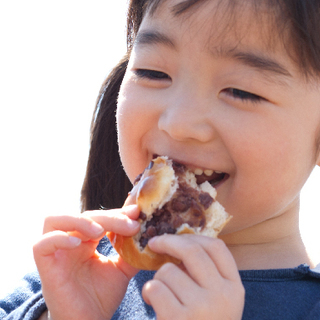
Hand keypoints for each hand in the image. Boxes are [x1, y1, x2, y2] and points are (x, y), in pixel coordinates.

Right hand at [33, 205, 140, 319]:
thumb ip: (130, 249)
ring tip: (101, 231)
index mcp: (86, 240)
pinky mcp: (44, 265)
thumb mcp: (122, 268)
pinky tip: (77, 243)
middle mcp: (69, 241)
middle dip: (108, 217)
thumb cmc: (102, 296)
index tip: (137, 214)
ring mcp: (55, 252)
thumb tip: (145, 230)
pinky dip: (59, 238)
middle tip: (130, 224)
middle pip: (84, 216)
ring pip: (56, 220)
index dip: (117, 213)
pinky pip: (42, 244)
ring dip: (80, 221)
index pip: (100, 217)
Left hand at [142, 234, 244, 319]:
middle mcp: (222, 295)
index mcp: (234, 288)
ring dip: (158, 278)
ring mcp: (202, 307)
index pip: (217, 246)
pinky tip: (154, 305)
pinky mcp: (178, 319)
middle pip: (192, 250)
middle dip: (168, 241)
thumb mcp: (217, 302)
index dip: (194, 236)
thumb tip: (180, 240)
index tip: (178, 236)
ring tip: (161, 295)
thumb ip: (206, 274)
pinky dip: (149, 293)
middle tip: (154, 242)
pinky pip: (156, 287)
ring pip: (168, 270)